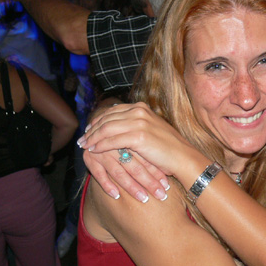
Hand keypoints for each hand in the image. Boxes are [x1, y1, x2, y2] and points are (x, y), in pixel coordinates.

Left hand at [79, 102, 193, 200]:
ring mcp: (139, 122)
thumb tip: (118, 127)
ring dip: (93, 138)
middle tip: (82, 139)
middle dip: (92, 129)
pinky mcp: (138, 136)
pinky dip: (100, 146)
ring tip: (84, 145)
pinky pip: (111, 140)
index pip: (113, 111)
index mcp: (142, 108)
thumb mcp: (151, 129)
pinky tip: (93, 151)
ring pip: (106, 129)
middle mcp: (139, 111)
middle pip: (107, 118)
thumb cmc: (168, 148)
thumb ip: (136, 124)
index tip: (89, 130)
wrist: (183, 157)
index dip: (98, 120)